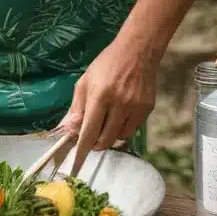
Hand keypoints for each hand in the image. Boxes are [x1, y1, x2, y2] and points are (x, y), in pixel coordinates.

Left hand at [61, 38, 158, 174]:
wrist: (137, 51)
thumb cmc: (106, 65)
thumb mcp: (84, 82)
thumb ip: (77, 107)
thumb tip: (69, 130)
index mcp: (100, 96)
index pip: (89, 131)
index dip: (82, 149)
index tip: (77, 163)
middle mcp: (119, 104)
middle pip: (105, 139)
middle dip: (95, 144)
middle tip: (90, 138)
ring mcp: (136, 107)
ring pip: (119, 138)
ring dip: (109, 138)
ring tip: (104, 124)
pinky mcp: (147, 109)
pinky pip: (132, 130)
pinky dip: (122, 130)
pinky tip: (118, 119)